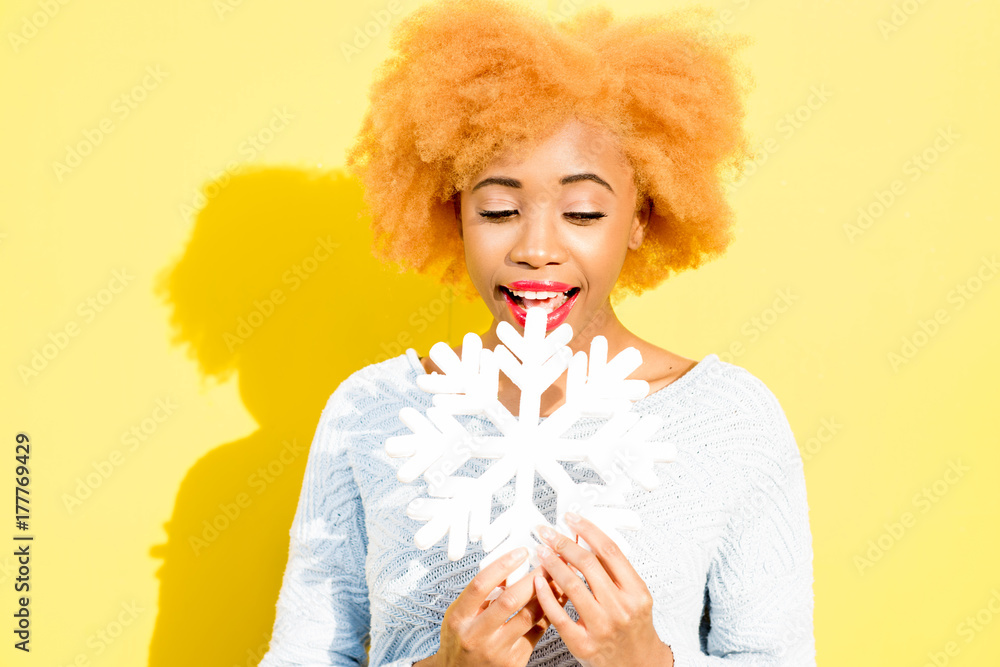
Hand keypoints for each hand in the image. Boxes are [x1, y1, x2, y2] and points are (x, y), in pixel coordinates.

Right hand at [416, 547, 563, 666]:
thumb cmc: (461, 638)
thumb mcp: (461, 613)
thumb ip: (482, 593)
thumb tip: (511, 569)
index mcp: (460, 618)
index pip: (481, 585)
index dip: (502, 565)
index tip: (522, 552)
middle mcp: (477, 635)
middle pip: (509, 600)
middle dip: (533, 578)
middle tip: (549, 562)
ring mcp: (497, 650)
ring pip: (529, 617)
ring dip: (547, 594)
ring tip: (559, 577)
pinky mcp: (514, 661)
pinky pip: (537, 632)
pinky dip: (549, 612)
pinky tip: (558, 599)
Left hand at [532, 513, 674, 666]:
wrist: (639, 665)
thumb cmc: (634, 628)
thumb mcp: (635, 596)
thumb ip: (615, 571)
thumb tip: (587, 540)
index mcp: (636, 591)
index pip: (610, 551)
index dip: (588, 530)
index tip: (571, 518)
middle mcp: (621, 608)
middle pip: (588, 564)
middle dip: (563, 543)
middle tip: (547, 533)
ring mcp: (602, 627)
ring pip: (572, 586)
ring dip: (552, 564)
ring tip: (540, 551)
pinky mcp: (583, 644)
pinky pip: (559, 615)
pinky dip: (545, 595)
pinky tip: (538, 581)